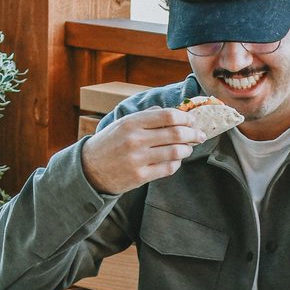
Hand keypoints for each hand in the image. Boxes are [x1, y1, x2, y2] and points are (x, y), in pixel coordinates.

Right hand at [80, 107, 206, 193]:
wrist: (90, 168)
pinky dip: (177, 163)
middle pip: (176, 134)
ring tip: (188, 148)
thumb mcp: (124, 123)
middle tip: (199, 135)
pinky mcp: (140, 176)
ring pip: (175, 152)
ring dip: (187, 150)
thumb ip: (148, 116)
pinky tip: (176, 160)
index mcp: (132, 122)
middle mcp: (135, 140)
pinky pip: (168, 168)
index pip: (168, 116)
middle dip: (193, 134)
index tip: (192, 120)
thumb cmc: (111, 142)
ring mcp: (138, 159)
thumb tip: (175, 113)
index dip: (185, 118)